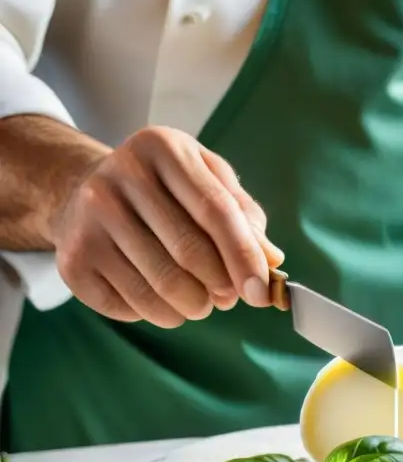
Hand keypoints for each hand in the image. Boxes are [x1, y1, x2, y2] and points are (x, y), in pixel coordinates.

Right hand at [48, 126, 283, 327]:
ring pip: (161, 287)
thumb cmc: (166, 191)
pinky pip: (130, 306)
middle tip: (229, 298)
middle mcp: (121, 175)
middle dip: (221, 287)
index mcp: (163, 147)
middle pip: (189, 252)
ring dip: (193, 307)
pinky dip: (158, 314)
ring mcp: (90, 216)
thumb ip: (245, 217)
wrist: (85, 192)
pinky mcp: (72, 258)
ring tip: (199, 302)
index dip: (244, 256)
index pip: (216, 210)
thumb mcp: (208, 182)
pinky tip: (160, 299)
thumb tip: (271, 261)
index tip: (262, 292)